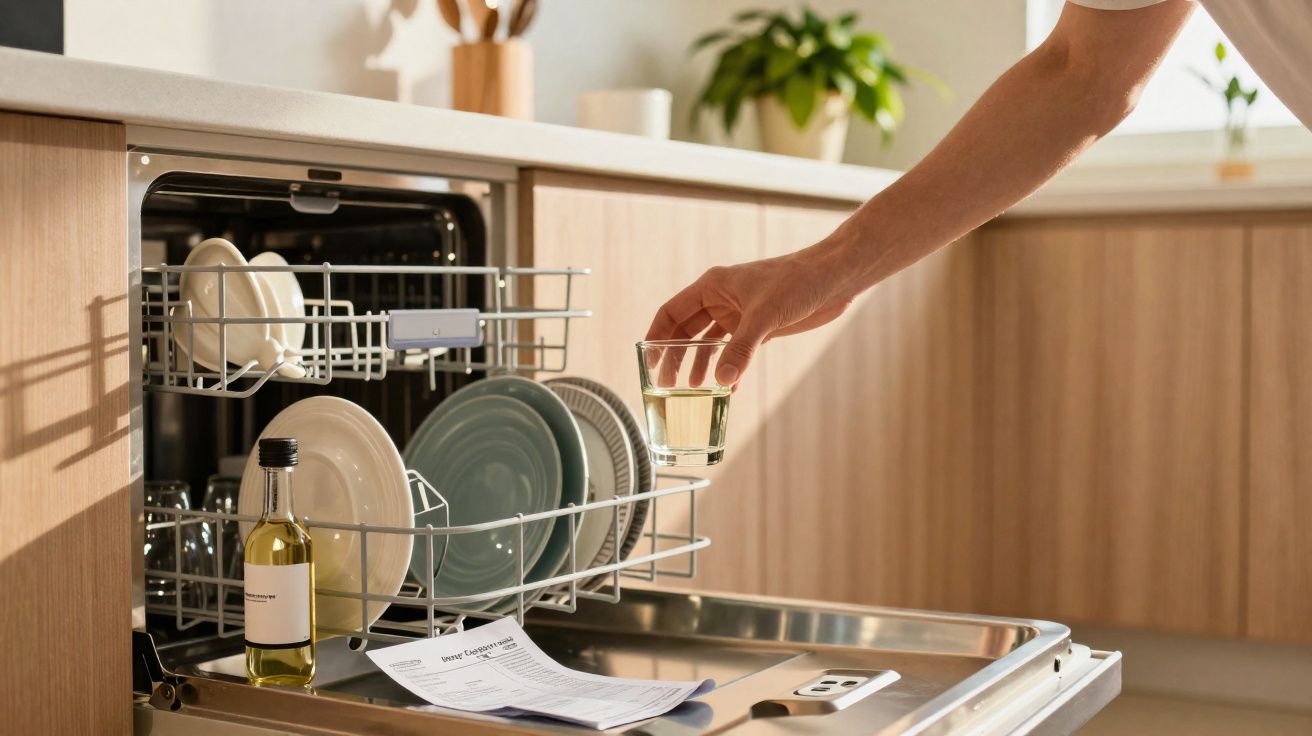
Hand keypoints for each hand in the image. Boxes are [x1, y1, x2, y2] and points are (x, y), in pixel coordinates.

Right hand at [645, 243, 857, 385]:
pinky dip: (728, 367)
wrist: (834, 276)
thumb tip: (722, 381)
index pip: (671, 311)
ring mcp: (740, 313)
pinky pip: (734, 350)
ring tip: (691, 389)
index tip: (648, 360)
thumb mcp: (765, 316)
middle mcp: (722, 299)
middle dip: (675, 355)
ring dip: (699, 363)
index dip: (656, 335)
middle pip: (686, 329)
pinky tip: (727, 387)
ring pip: (709, 341)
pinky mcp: (760, 326)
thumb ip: (741, 348)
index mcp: (712, 286)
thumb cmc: (797, 281)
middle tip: (667, 384)